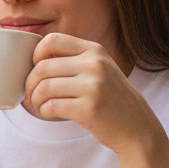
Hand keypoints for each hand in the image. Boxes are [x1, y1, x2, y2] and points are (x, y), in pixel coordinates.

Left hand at [24, 33, 160, 155]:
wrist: (138, 127)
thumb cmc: (112, 99)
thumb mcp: (101, 69)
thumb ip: (75, 60)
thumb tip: (35, 59)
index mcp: (94, 50)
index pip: (51, 40)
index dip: (36, 55)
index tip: (37, 70)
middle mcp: (94, 64)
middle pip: (42, 67)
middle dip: (30, 83)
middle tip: (32, 94)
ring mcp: (93, 86)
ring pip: (44, 87)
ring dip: (35, 99)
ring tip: (40, 105)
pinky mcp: (89, 109)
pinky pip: (51, 106)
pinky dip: (44, 111)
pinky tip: (49, 113)